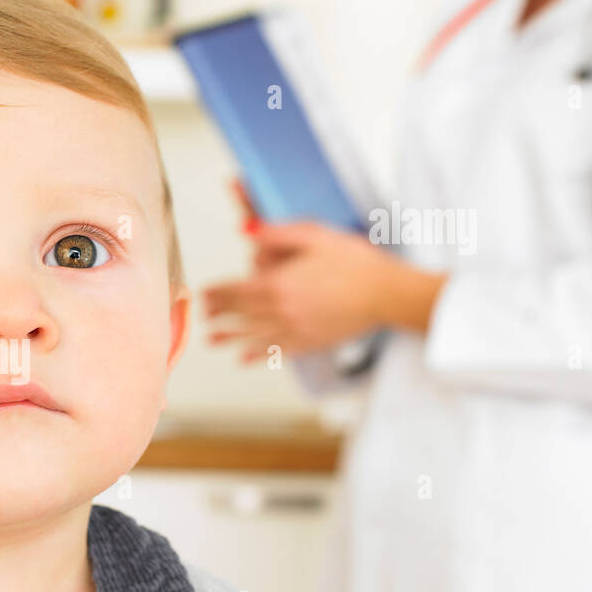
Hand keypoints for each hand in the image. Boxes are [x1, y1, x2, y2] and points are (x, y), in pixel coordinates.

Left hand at [203, 219, 446, 361]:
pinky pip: (276, 351)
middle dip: (220, 313)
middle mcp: (281, 311)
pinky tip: (244, 359)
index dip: (217, 292)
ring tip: (211, 341)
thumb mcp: (315, 235)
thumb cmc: (355, 262)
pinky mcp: (310, 342)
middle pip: (241, 312)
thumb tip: (247, 233)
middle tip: (205, 315)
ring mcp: (295, 330)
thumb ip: (278, 234)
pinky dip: (257, 354)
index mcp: (278, 284)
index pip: (236, 289)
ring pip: (253, 334)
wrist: (386, 294)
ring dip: (230, 338)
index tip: (204, 294)